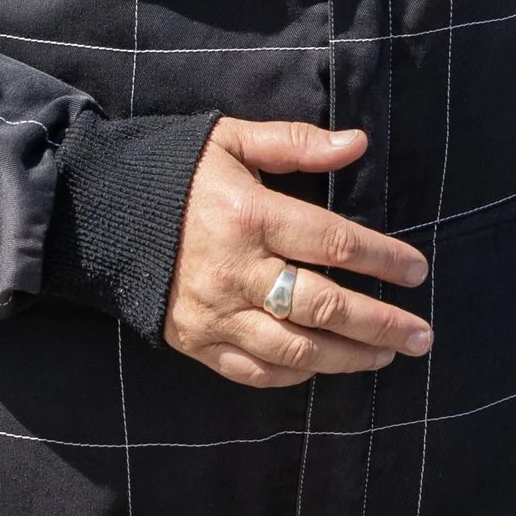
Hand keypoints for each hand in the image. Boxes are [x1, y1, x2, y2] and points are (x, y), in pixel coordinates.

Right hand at [163, 120, 431, 390]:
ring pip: (296, 349)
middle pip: (324, 306)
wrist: (94, 212)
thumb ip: (295, 144)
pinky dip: (295, 374)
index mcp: (250, 216)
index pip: (335, 243)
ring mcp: (215, 313)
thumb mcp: (230, 141)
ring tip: (387, 355)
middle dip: (381, 323)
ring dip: (349, 357)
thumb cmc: (171, 172)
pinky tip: (325, 367)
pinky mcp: (195, 342)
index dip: (383, 259)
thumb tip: (357, 143)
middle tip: (421, 335)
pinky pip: (255, 371)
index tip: (416, 272)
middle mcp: (236, 271)